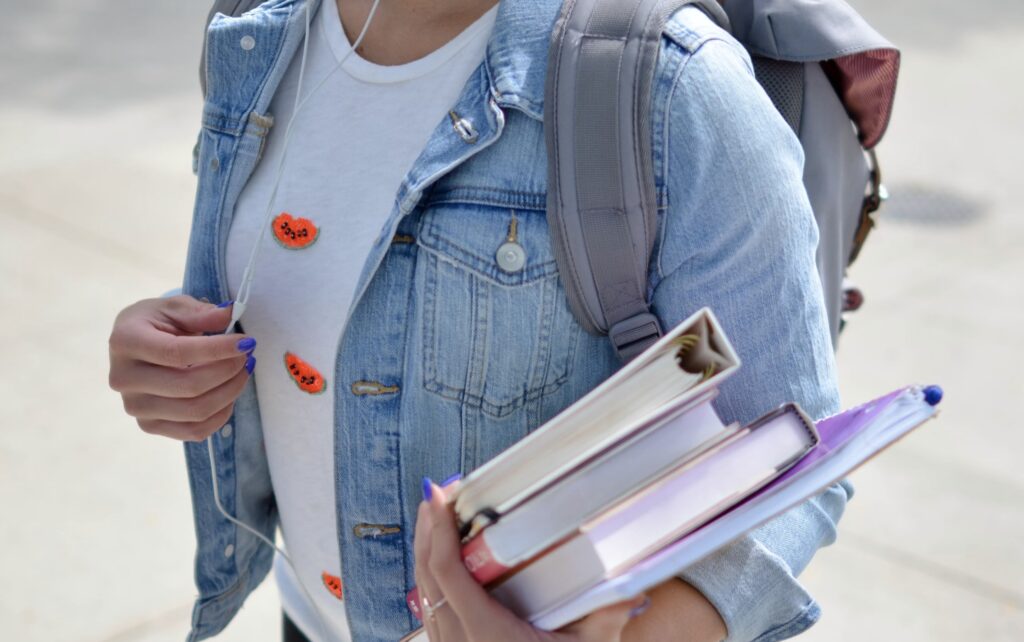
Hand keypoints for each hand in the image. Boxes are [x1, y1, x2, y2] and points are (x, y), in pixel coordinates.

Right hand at [108, 295, 255, 440]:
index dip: (217, 350)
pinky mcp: (149, 426)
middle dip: (228, 371)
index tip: (246, 342)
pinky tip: (229, 393)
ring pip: (195, 412)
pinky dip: (221, 414)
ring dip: (230, 392)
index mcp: (125, 342)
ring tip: (242, 372)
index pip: (177, 353)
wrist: (133, 346)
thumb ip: (200, 313)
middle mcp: (124, 379)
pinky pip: (194, 431)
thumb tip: (229, 314)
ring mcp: (135, 407)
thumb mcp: (174, 307)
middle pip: (189, 387)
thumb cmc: (155, 323)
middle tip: (247, 356)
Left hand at [413, 479, 647, 641]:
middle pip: (427, 577)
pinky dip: (433, 579)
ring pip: (424, 594)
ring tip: (436, 517)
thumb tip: (633, 589)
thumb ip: (606, 617)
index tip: (440, 496)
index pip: (447, 573)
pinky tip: (442, 562)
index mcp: (488, 636)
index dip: (439, 531)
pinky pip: (433, 611)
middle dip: (428, 530)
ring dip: (427, 552)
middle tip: (436, 494)